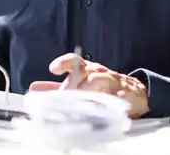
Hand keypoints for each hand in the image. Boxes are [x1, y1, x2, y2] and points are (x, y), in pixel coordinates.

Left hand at [28, 53, 149, 118]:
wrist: (135, 92)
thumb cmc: (103, 86)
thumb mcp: (80, 83)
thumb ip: (58, 87)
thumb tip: (34, 89)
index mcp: (88, 69)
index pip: (75, 61)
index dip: (64, 62)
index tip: (53, 68)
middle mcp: (99, 72)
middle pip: (85, 72)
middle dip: (73, 84)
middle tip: (63, 97)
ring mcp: (113, 83)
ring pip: (99, 81)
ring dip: (88, 90)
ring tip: (78, 101)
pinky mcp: (125, 95)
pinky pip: (115, 97)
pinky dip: (107, 102)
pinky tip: (99, 109)